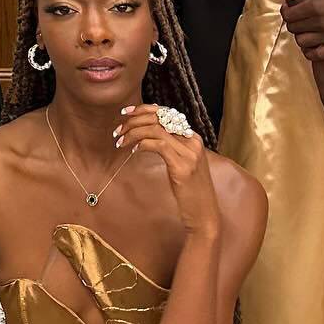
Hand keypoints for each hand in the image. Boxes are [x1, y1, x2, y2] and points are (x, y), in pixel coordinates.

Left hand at [114, 104, 218, 236]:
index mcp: (193, 138)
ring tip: (120, 142)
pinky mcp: (183, 167)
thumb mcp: (182, 163)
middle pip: (159, 118)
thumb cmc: (190, 191)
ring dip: (133, 133)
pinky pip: (158, 145)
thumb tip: (147, 133)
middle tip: (118, 131)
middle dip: (134, 121)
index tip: (125, 112)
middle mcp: (193, 141)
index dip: (143, 109)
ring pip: (156, 129)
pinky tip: (133, 151)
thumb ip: (171, 146)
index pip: (166, 112)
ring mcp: (189, 154)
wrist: (204, 214)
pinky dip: (142, 145)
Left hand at [278, 0, 323, 59]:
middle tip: (298, 18)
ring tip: (306, 29)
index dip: (286, 12)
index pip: (289, 15)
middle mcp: (323, 23)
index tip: (289, 9)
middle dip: (293, 22)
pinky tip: (313, 43)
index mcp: (316, 6)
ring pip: (303, 42)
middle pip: (295, 28)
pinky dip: (310, 52)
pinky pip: (318, 55)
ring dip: (300, 36)